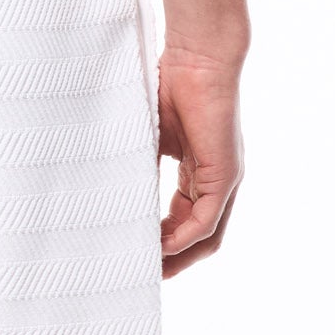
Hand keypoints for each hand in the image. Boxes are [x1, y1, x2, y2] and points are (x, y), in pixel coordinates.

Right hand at [156, 49, 243, 274]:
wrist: (198, 56)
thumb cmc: (171, 86)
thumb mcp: (148, 137)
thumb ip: (138, 166)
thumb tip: (108, 192)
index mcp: (199, 174)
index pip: (183, 221)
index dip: (161, 243)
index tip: (135, 256)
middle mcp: (215, 182)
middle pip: (197, 238)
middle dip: (171, 262)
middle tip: (141, 278)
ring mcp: (224, 180)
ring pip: (205, 236)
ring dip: (178, 258)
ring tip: (149, 272)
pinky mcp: (225, 174)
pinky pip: (206, 221)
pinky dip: (183, 239)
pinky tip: (161, 248)